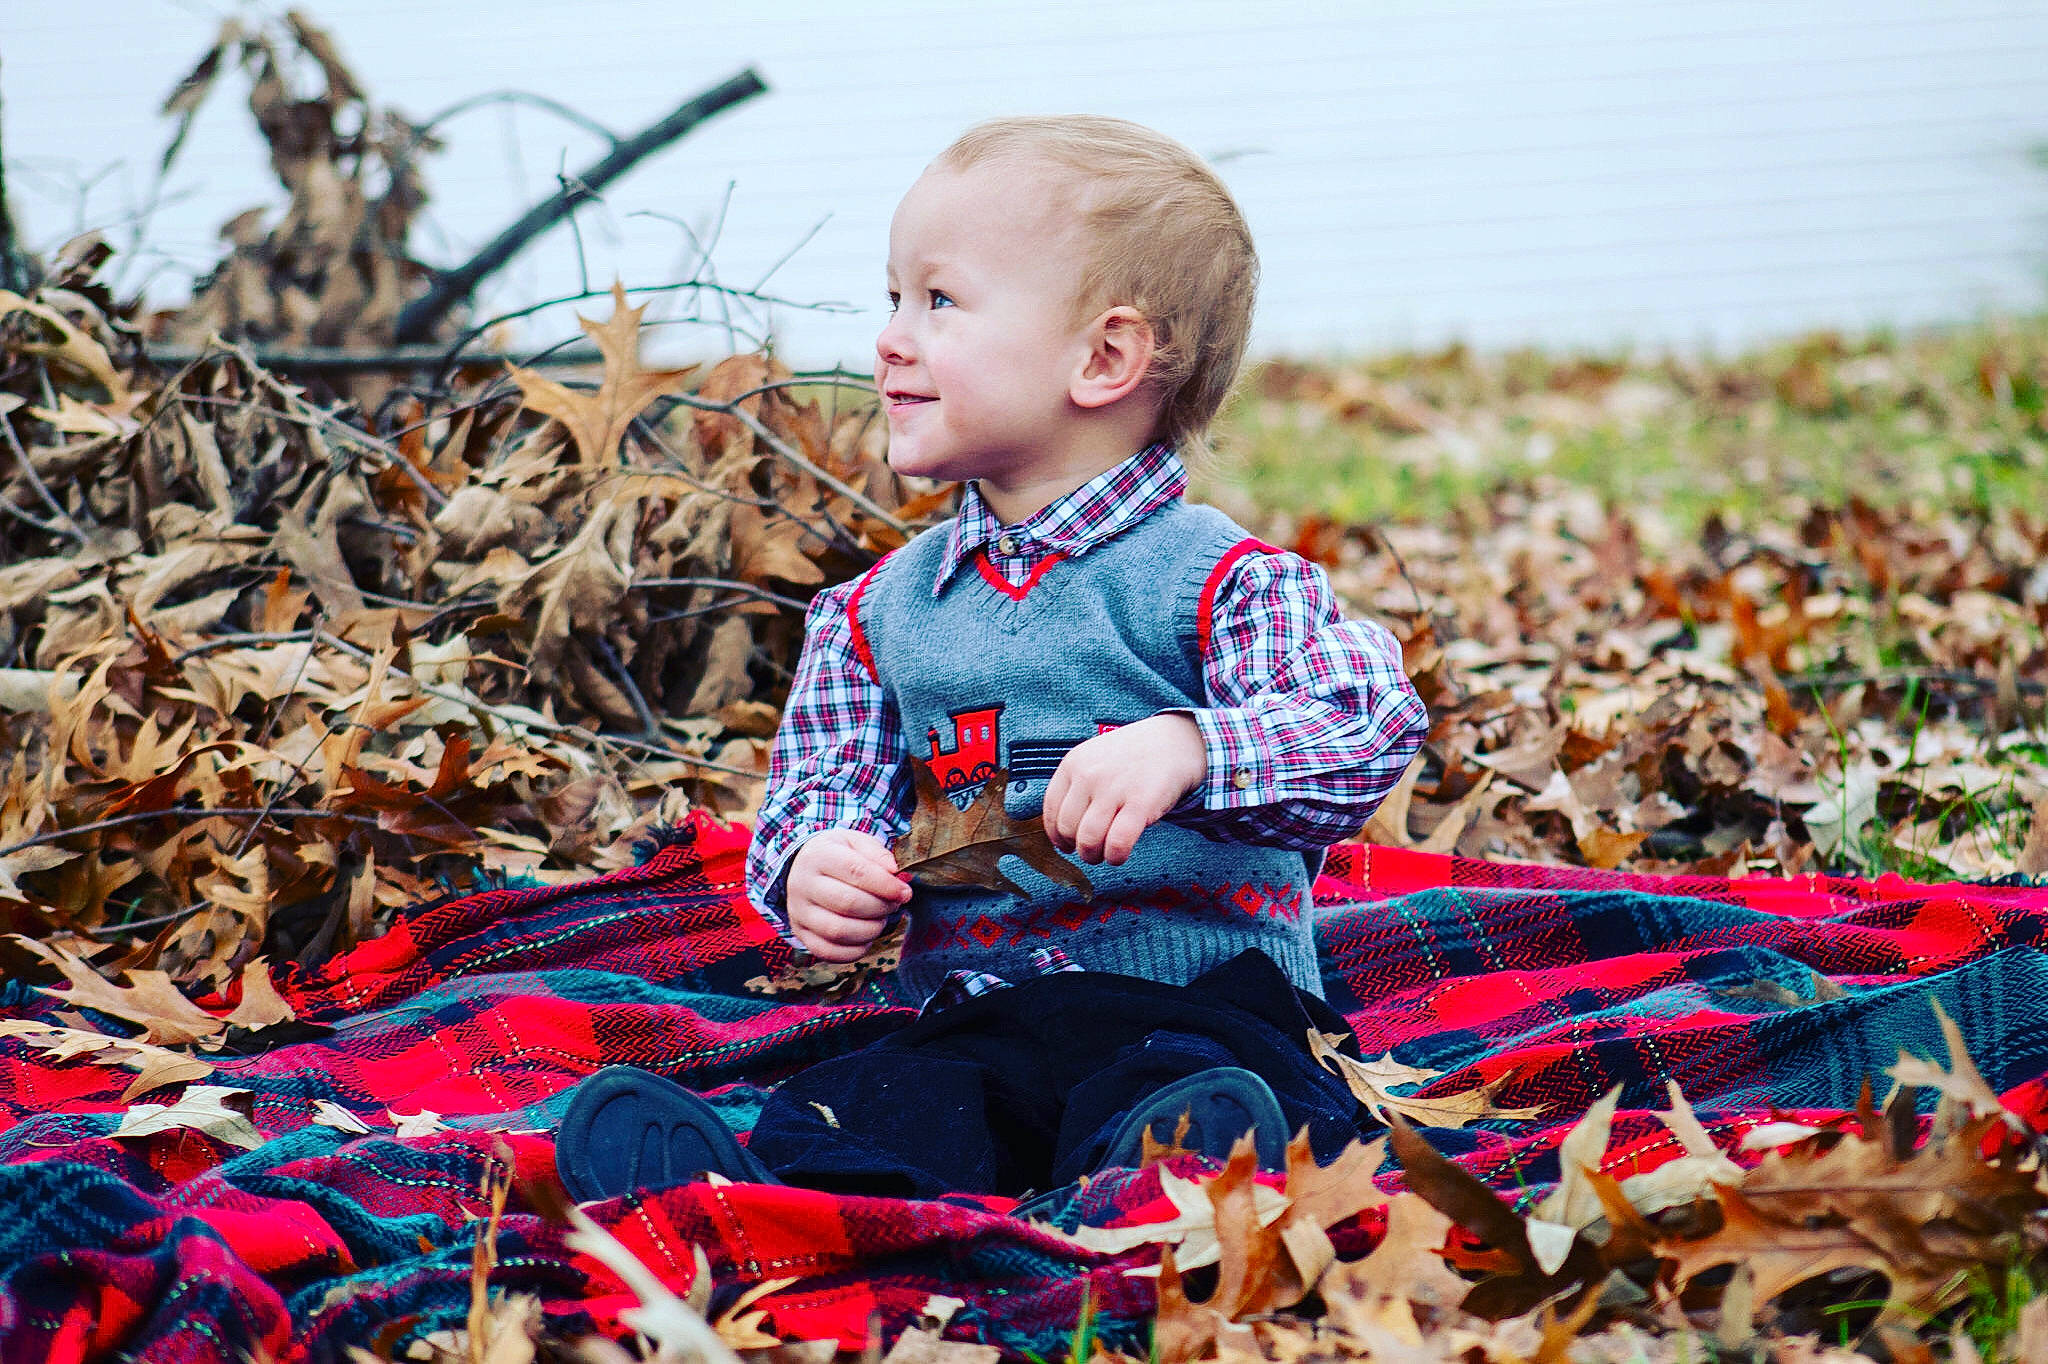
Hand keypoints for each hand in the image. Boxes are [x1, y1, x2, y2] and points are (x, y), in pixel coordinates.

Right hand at [785, 828, 912, 961]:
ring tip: (880, 919)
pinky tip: (866, 937)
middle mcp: (803, 884)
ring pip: (838, 931)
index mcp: (818, 856)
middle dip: (881, 907)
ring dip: (870, 930)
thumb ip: (877, 853)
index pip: (855, 871)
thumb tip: (894, 873)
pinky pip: (828, 952)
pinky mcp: (801, 934)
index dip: (885, 885)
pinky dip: (855, 950)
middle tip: (894, 904)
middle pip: (848, 903)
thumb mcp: (856, 842)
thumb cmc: (838, 855)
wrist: (803, 868)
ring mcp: (799, 912)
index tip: (905, 892)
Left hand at [1042, 713, 1207, 864]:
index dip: (1057, 836)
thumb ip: (1075, 787)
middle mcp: (1089, 775)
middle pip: (1068, 829)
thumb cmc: (1132, 757)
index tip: (1067, 844)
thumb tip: (1060, 834)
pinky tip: (1120, 855)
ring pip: (1088, 840)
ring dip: (1094, 856)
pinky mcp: (1141, 803)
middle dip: (1078, 848)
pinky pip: (1117, 843)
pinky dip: (1115, 857)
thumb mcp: (1094, 758)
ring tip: (1105, 854)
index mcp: (1073, 763)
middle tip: (1092, 850)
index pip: (1051, 810)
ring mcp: (1114, 789)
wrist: (1175, 742)